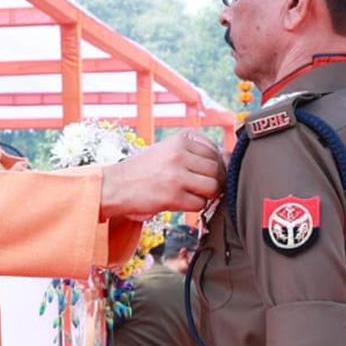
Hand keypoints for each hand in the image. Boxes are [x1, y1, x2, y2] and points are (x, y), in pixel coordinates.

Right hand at [99, 131, 225, 219]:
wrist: (114, 185)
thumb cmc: (143, 170)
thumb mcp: (167, 151)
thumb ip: (196, 153)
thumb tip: (230, 160)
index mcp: (181, 139)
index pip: (215, 152)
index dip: (214, 166)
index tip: (200, 174)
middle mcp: (180, 153)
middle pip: (217, 170)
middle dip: (213, 182)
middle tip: (198, 188)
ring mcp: (176, 174)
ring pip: (212, 187)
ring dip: (205, 195)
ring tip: (189, 194)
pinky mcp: (172, 195)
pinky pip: (200, 204)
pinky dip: (194, 207)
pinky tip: (180, 202)